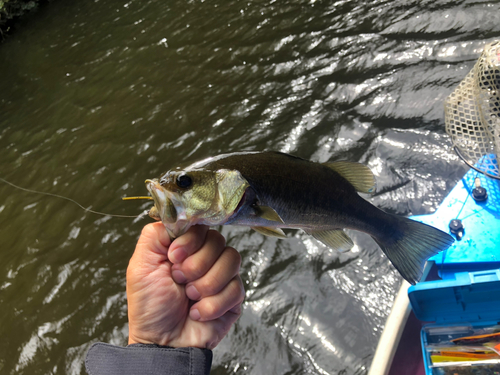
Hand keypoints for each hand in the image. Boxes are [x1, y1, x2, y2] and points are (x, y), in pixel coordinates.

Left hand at [126, 222, 243, 348]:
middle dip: (195, 265)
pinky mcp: (234, 296)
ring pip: (232, 260)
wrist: (162, 343)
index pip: (201, 225)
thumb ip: (156, 234)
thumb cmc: (150, 306)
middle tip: (179, 281)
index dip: (190, 240)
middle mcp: (206, 257)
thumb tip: (177, 216)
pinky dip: (212, 304)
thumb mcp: (141, 265)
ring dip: (205, 284)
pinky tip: (198, 312)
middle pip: (218, 240)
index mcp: (186, 246)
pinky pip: (236, 287)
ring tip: (189, 297)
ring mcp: (222, 275)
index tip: (174, 257)